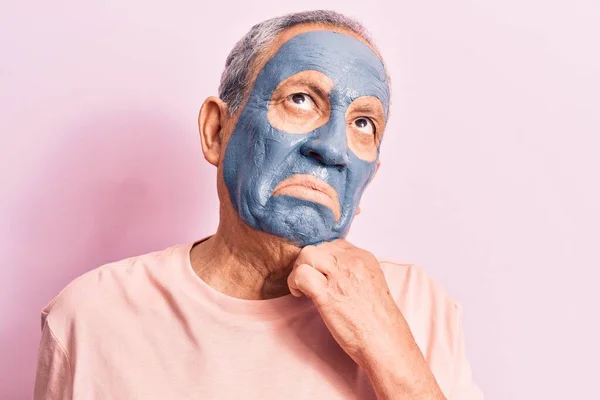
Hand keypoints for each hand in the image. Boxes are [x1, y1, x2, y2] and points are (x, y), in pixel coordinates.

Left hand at [287, 239, 444, 398]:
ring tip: (303, 288)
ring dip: (299, 270)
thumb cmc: (378, 322)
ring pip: (306, 255)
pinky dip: (295, 283)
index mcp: (365, 258)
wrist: (385, 343)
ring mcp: (340, 276)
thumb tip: (331, 271)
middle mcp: (352, 262)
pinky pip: (301, 275)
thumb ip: (353, 273)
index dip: (322, 259)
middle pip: (317, 248)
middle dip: (308, 264)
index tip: (322, 275)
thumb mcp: (371, 285)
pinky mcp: (327, 294)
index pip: (333, 245)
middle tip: (310, 282)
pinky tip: (301, 295)